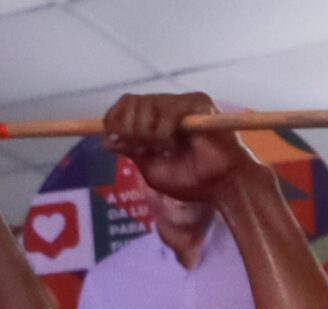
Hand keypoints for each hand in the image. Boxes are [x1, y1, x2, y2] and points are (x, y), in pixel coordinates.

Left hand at [102, 91, 253, 204]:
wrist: (220, 186)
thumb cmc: (191, 181)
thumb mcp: (151, 168)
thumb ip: (130, 152)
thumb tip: (107, 139)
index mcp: (153, 121)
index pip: (123, 107)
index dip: (112, 121)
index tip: (116, 142)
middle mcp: (166, 107)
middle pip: (129, 102)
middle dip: (127, 129)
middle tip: (143, 149)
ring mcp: (181, 103)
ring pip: (145, 105)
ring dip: (146, 133)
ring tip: (164, 150)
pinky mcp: (198, 103)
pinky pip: (167, 111)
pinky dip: (162, 133)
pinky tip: (173, 145)